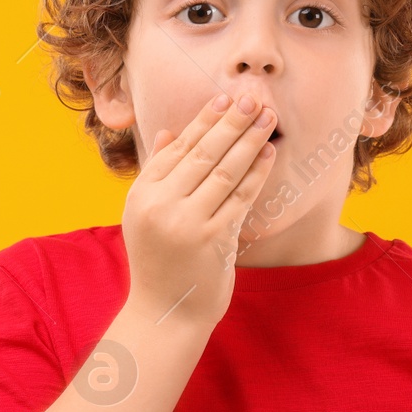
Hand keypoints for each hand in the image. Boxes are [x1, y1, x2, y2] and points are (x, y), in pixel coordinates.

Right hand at [120, 91, 277, 327]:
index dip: (203, 121)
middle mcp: (161, 205)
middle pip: (202, 153)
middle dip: (230, 122)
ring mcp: (187, 222)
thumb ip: (157, 173)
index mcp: (142, 194)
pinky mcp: (214, 240)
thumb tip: (169, 130)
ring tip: (268, 118)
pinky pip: (240, 197)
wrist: (166, 313)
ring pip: (224, 171)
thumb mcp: (146, 215)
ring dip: (249, 141)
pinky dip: (256, 172)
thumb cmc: (160, 262)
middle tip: (252, 98)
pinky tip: (269, 153)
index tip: (223, 98)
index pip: (177, 148)